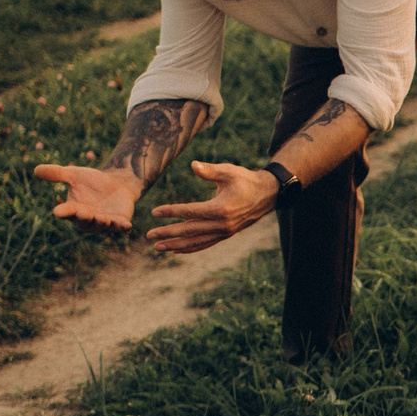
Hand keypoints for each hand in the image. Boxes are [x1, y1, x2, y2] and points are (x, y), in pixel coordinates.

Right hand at [34, 162, 144, 232]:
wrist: (117, 184)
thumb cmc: (92, 181)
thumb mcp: (74, 174)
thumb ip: (57, 174)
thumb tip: (36, 170)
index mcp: (74, 209)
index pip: (66, 212)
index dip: (62, 212)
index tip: (57, 212)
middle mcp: (87, 219)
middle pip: (83, 221)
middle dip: (83, 218)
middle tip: (83, 213)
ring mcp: (104, 222)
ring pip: (101, 226)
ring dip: (102, 223)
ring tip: (104, 219)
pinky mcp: (120, 222)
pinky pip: (121, 227)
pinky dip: (123, 227)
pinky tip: (127, 225)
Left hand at [147, 161, 279, 254]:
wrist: (267, 195)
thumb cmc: (245, 180)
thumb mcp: (229, 171)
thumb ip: (210, 170)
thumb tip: (193, 165)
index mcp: (221, 208)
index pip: (191, 212)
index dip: (172, 212)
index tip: (155, 212)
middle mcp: (222, 224)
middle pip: (190, 231)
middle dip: (168, 233)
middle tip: (149, 235)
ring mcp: (224, 232)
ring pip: (196, 242)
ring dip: (176, 245)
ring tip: (158, 247)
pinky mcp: (226, 235)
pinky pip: (205, 244)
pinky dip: (190, 248)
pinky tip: (176, 250)